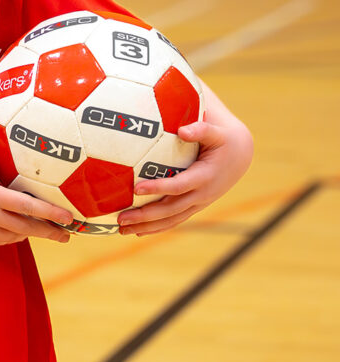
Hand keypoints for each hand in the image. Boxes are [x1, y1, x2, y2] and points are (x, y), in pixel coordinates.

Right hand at [0, 131, 73, 245]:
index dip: (51, 212)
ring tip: (48, 233)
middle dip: (51, 231)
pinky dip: (13, 238)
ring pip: (16, 236)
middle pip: (28, 227)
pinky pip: (0, 241)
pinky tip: (18, 236)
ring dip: (33, 235)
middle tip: (68, 234)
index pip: (28, 206)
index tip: (68, 217)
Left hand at [117, 114, 253, 236]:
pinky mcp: (194, 206)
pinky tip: (138, 232)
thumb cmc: (223, 140)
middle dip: (145, 215)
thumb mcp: (217, 132)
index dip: (158, 188)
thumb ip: (202, 129)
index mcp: (205, 177)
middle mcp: (202, 195)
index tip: (136, 189)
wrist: (240, 156)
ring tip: (122, 229)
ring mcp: (198, 203)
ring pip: (171, 220)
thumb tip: (183, 131)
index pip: (179, 186)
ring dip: (147, 226)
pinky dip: (157, 228)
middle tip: (121, 217)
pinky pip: (174, 220)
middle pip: (171, 209)